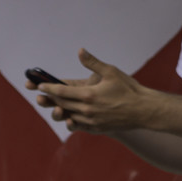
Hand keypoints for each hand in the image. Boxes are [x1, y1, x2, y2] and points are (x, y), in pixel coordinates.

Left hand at [32, 48, 152, 133]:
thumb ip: (93, 62)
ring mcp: (90, 121)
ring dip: (60, 109)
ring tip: (55, 103)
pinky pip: (78, 125)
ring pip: (68, 115)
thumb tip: (80, 51)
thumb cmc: (128, 89)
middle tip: (43, 93)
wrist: (143, 110)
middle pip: (62, 103)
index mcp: (88, 95)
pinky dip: (71, 119)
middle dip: (51, 98)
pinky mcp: (96, 129)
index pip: (62, 91)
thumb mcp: (111, 71)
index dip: (49, 87)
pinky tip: (70, 115)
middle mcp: (86, 110)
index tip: (39, 85)